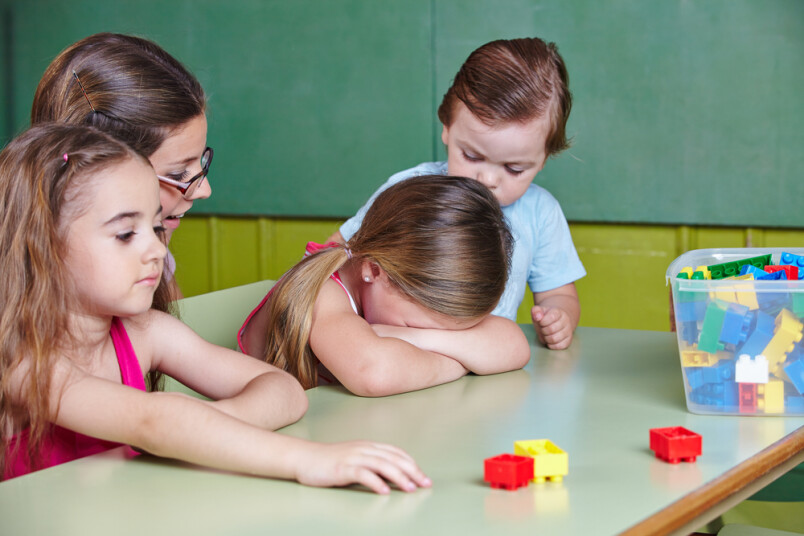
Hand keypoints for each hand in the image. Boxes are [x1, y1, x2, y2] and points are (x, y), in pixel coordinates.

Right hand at [294, 441, 431, 493]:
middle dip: (412, 471)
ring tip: (410, 488)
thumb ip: (372, 464)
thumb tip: (393, 476)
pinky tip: (384, 491)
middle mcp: (364, 449)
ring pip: (382, 464)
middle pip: (394, 458)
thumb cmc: (330, 461)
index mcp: (369, 446)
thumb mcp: (356, 459)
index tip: (424, 477)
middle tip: (425, 484)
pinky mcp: (342, 468)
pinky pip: (362, 474)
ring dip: (398, 477)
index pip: (396, 453)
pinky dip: (375, 482)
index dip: (412, 464)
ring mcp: (353, 457)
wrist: (305, 458)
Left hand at [531, 305, 573, 349]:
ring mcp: (568, 330)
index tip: (541, 322)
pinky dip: (552, 345)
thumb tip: (537, 317)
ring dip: (546, 339)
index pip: (551, 317)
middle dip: (543, 331)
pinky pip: (560, 346)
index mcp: (558, 312)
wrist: (558, 320)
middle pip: (551, 329)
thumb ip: (536, 311)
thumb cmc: (546, 317)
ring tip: (545, 335)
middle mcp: (566, 320)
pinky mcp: (569, 340)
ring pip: (554, 339)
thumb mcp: (539, 311)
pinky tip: (549, 341)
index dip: (542, 322)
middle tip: (542, 329)